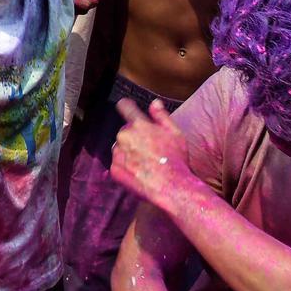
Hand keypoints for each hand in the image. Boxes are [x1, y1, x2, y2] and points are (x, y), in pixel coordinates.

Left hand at [108, 96, 200, 210]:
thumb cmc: (176, 160)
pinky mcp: (114, 169)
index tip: (126, 107)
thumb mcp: (175, 133)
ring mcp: (117, 153)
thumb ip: (161, 116)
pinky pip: (118, 164)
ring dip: (128, 152)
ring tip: (146, 163)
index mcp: (138, 124)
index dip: (127, 106)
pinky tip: (140, 172)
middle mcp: (124, 136)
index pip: (125, 107)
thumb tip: (154, 102)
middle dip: (134, 137)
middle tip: (150, 150)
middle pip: (125, 131)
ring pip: (120, 148)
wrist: (172, 187)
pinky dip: (126, 167)